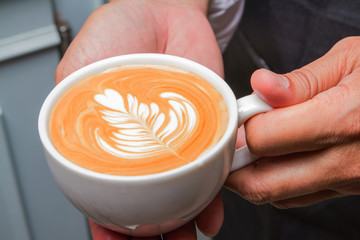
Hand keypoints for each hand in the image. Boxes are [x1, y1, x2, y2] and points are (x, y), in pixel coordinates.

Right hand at [55, 0, 223, 238]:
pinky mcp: (206, 125)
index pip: (106, 188)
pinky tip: (209, 210)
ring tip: (184, 239)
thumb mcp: (81, 66)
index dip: (107, 220)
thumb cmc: (121, 31)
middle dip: (150, 229)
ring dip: (183, 219)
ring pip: (181, 189)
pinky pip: (211, 163)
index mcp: (111, 137)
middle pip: (147, 197)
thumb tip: (67, 147)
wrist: (164, 9)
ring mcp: (177, 137)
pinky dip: (213, 190)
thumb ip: (72, 106)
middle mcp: (146, 142)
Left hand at [229, 36, 359, 207]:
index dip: (244, 124)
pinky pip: (296, 197)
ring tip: (256, 144)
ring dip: (252, 173)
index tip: (244, 112)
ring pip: (275, 195)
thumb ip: (300, 80)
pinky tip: (277, 157)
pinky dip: (275, 181)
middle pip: (261, 183)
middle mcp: (346, 162)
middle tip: (233, 138)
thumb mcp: (352, 60)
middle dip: (235, 162)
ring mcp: (349, 182)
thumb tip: (260, 86)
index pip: (263, 139)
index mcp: (343, 120)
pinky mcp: (349, 190)